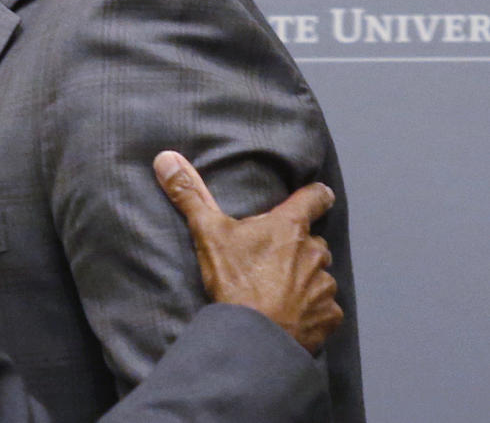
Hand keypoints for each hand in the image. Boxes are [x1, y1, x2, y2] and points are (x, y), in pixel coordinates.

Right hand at [153, 150, 342, 353]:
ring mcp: (325, 286)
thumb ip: (189, 194)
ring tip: (279, 292)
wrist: (253, 337)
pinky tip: (291, 316)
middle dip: (298, 247)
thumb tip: (166, 158)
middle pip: (313, 241)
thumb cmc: (234, 281)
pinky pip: (325, 308)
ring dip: (305, 279)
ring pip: (320, 275)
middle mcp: (315, 252)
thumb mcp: (207, 233)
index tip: (318, 195)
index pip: (315, 197)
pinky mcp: (329, 317)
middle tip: (272, 259)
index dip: (316, 194)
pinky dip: (312, 310)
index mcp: (290, 227)